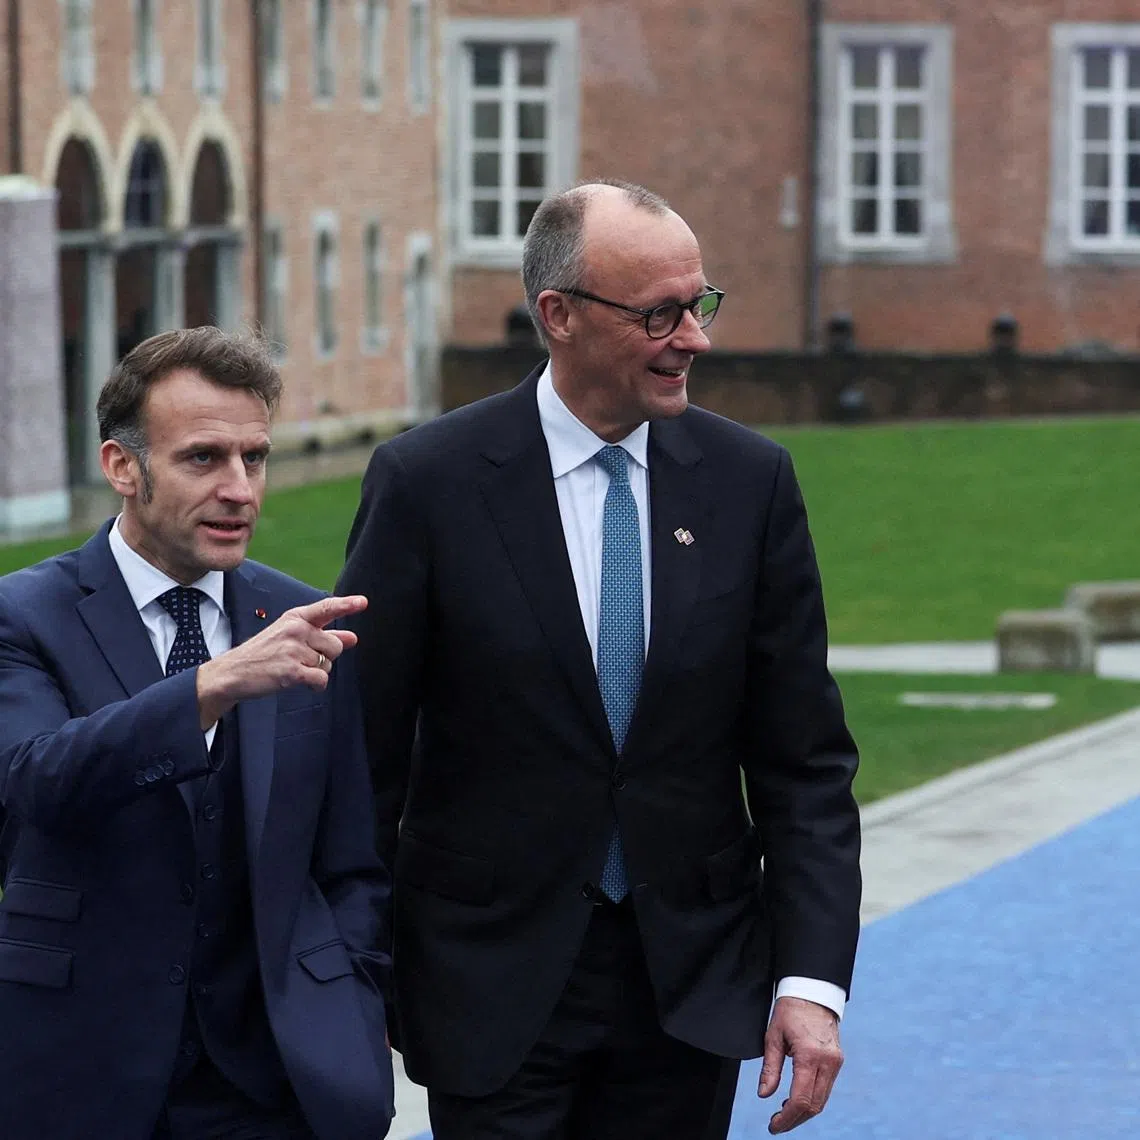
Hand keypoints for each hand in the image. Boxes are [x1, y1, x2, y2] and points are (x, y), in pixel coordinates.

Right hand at [196, 595, 367, 727]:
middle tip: (301, 660)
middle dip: (325, 657)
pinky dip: (315, 685)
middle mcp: (295, 630)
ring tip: (294, 669)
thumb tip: (352, 638)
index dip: (347, 605)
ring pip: (328, 664)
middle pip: (335, 646)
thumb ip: (322, 635)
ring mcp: (293, 649)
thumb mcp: (290, 637)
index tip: (363, 602)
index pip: (326, 609)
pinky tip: (300, 682)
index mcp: (295, 618)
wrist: (233, 673)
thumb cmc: (263, 654)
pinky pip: (321, 679)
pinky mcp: (292, 670)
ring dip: (316, 671)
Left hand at [758, 997, 842, 1133]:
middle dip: (795, 1120)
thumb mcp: (773, 1036)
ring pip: (822, 1100)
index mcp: (810, 1055)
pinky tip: (796, 1100)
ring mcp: (835, 1062)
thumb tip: (764, 1095)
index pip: (801, 1099)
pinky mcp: (837, 1061)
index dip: (786, 1117)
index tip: (773, 1125)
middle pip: (814, 1105)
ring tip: (783, 1113)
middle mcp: (827, 1062)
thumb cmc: (790, 1011)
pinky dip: (812, 1100)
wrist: (813, 992)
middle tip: (776, 1124)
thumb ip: (770, 1068)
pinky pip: (826, 1089)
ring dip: (804, 1112)